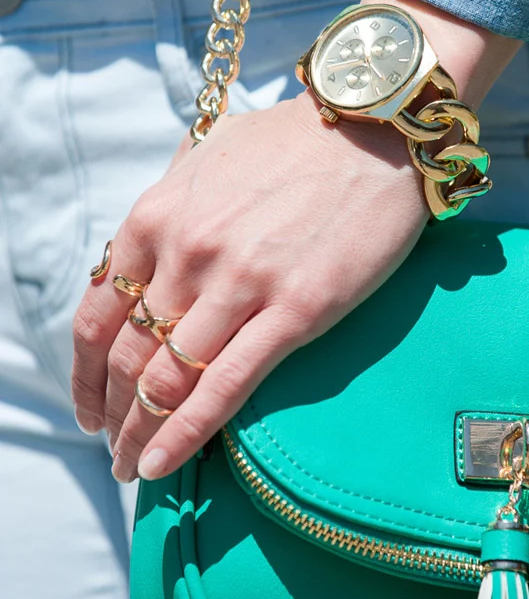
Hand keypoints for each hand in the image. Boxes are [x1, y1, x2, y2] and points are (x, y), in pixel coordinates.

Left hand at [71, 89, 427, 481]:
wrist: (374, 130)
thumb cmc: (293, 141)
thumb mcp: (207, 152)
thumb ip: (167, 200)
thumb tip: (145, 244)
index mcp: (157, 216)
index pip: (97, 315)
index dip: (84, 374)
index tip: (90, 407)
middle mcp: (187, 251)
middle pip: (127, 356)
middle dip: (112, 413)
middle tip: (112, 447)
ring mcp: (239, 283)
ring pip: (167, 380)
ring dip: (140, 433)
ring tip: (135, 468)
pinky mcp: (296, 310)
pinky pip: (226, 386)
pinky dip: (186, 434)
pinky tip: (164, 463)